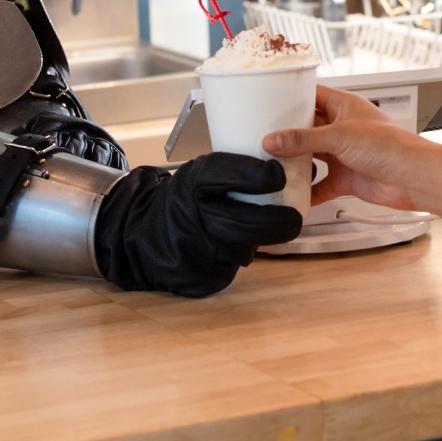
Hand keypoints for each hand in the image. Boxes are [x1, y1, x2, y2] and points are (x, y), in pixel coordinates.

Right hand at [92, 152, 302, 296]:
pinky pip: (232, 266)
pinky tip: (245, 243)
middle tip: (295, 217)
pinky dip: (242, 253)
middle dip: (275, 221)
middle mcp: (191, 216)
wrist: (145, 235)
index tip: (279, 174)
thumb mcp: (198, 175)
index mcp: (190, 184)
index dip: (254, 175)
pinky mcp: (201, 275)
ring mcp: (194, 249)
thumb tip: (285, 165)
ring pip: (242, 247)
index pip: (223, 174)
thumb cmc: (181, 201)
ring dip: (263, 239)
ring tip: (279, 228)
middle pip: (242, 223)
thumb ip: (232, 172)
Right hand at [263, 86, 433, 211]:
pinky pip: (320, 185)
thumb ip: (304, 139)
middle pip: (306, 128)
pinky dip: (307, 192)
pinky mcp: (345, 178)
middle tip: (259, 136)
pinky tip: (292, 195)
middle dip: (286, 134)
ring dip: (294, 162)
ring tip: (269, 165)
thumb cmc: (391, 146)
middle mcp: (342, 128)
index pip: (311, 95)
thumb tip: (272, 140)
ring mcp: (343, 154)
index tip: (264, 101)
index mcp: (343, 106)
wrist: (414, 178)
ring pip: (311, 156)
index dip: (289, 97)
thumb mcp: (340, 136)